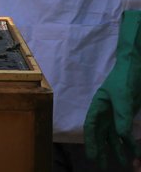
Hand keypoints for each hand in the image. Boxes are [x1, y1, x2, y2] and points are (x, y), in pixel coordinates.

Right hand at [84, 10, 140, 168]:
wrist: (136, 67)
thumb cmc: (125, 78)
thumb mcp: (123, 97)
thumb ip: (122, 116)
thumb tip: (122, 135)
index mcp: (98, 106)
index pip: (91, 127)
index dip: (91, 142)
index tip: (93, 157)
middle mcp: (105, 112)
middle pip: (101, 133)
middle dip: (102, 149)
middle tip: (103, 165)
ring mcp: (116, 113)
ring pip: (114, 134)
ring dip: (118, 148)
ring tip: (124, 162)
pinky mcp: (127, 113)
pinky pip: (126, 130)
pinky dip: (129, 141)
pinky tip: (134, 150)